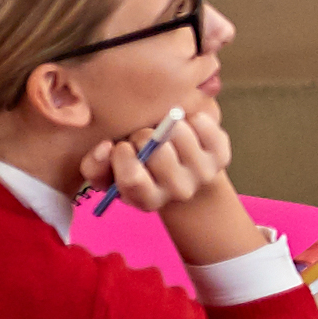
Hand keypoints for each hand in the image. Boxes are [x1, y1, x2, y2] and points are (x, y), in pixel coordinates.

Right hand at [90, 100, 265, 257]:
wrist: (182, 171)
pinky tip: (185, 128)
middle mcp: (180, 191)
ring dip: (166, 124)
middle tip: (144, 137)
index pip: (132, 179)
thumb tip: (108, 147)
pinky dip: (190, 117)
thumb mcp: (109, 173)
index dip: (123, 157)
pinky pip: (202, 123)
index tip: (121, 146)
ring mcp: (204, 174)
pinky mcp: (222, 154)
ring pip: (179, 132)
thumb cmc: (138, 169)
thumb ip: (95, 165)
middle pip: (159, 152)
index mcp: (148, 200)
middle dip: (143, 136)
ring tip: (164, 132)